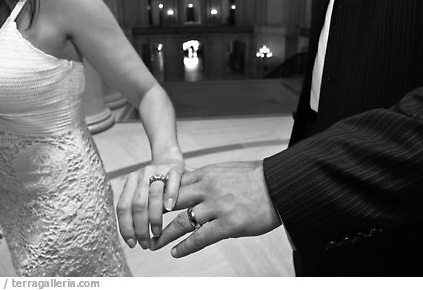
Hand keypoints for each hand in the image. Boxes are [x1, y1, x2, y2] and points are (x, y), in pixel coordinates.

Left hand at [116, 147, 184, 248]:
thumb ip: (136, 211)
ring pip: (153, 195)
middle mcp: (141, 175)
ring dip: (154, 218)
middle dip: (140, 228)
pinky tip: (170, 209)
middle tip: (145, 243)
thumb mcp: (142, 194)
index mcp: (130, 183)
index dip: (126, 228)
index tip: (132, 243)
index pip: (122, 207)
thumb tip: (132, 240)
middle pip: (137, 204)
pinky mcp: (175, 169)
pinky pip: (172, 182)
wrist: (169, 158)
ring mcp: (158, 171)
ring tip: (157, 232)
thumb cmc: (156, 185)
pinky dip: (170, 196)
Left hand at [149, 161, 280, 257]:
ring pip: (182, 222)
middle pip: (171, 202)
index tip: (147, 204)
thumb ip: (209, 177)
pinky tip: (176, 253)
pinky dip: (185, 246)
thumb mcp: (227, 170)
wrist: (279, 185)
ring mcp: (217, 207)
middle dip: (154, 215)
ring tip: (153, 243)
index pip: (174, 185)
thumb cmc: (256, 178)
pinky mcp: (229, 224)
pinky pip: (201, 237)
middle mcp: (208, 189)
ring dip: (165, 234)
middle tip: (142, 226)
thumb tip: (196, 182)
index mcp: (207, 174)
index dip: (159, 196)